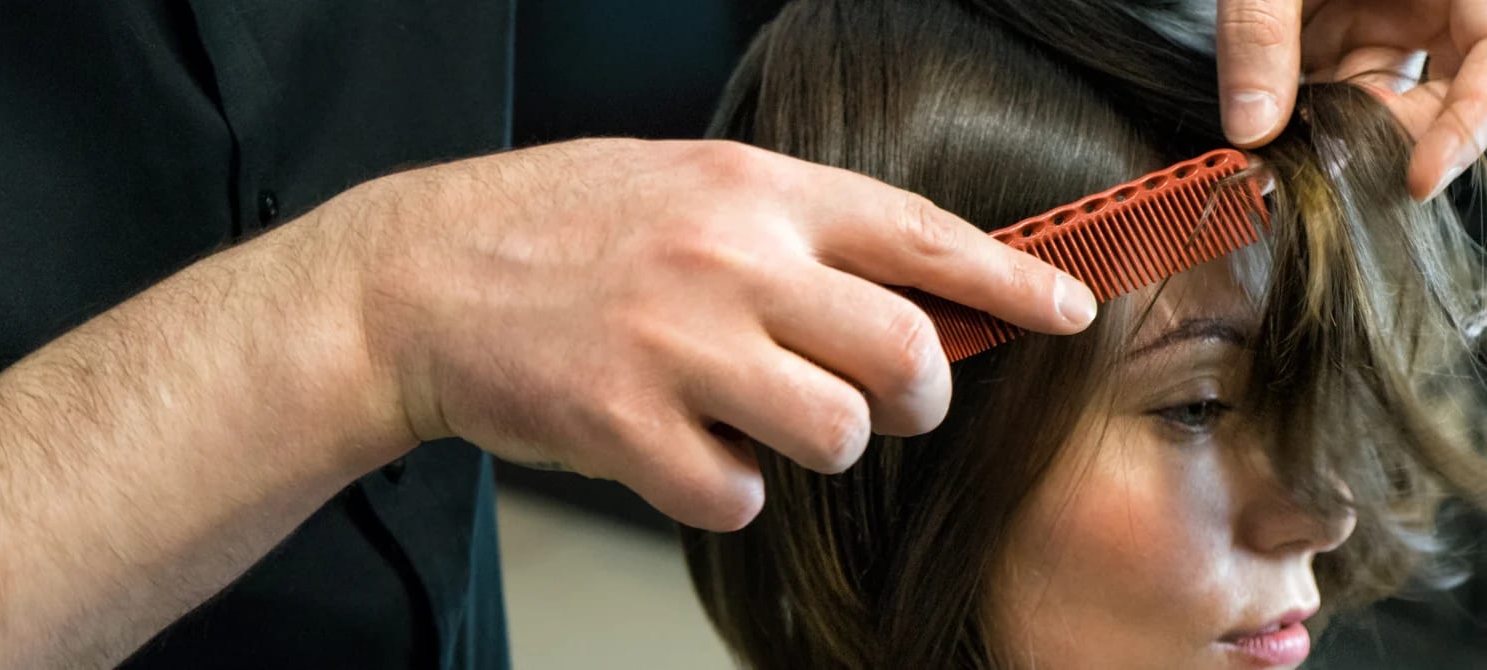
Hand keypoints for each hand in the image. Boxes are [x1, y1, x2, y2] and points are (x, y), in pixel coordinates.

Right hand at [334, 138, 1095, 530]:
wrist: (414, 277)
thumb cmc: (559, 230)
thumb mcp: (688, 187)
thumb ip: (793, 231)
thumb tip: (909, 290)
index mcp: (753, 190)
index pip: (920, 233)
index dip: (1012, 277)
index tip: (1073, 307)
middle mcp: (730, 259)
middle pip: (905, 352)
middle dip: (916, 395)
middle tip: (884, 402)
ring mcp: (677, 343)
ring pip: (835, 433)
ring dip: (815, 446)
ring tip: (755, 420)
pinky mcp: (624, 424)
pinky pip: (736, 493)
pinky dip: (722, 489)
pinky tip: (681, 451)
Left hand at [1215, 0, 1486, 198]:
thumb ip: (1259, 31)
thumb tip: (1252, 124)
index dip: (1471, 121)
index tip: (1421, 176)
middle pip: (1458, 90)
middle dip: (1397, 134)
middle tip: (1334, 163)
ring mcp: (1409, 10)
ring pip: (1397, 93)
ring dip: (1349, 122)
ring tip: (1295, 132)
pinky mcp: (1366, 23)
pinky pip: (1353, 77)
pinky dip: (1318, 102)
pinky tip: (1282, 109)